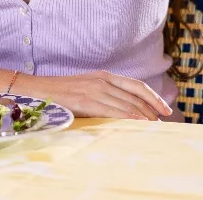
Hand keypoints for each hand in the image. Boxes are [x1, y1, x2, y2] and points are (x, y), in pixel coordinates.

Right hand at [19, 71, 172, 120]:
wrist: (37, 90)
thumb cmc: (62, 93)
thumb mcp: (87, 88)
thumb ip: (105, 94)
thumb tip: (126, 109)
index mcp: (104, 75)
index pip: (136, 85)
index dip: (153, 97)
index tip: (165, 109)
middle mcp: (102, 80)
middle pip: (135, 96)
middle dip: (152, 110)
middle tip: (163, 122)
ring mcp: (94, 90)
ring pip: (127, 105)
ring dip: (143, 117)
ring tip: (154, 127)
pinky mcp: (86, 101)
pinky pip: (112, 111)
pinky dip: (128, 117)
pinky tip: (137, 123)